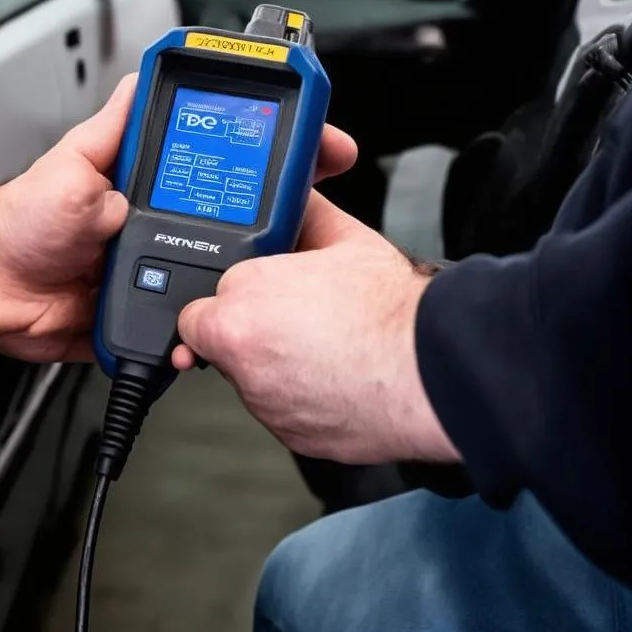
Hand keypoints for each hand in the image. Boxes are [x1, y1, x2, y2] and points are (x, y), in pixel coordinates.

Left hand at [0, 76, 357, 363]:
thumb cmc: (18, 223)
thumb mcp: (70, 163)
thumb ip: (113, 130)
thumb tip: (143, 81)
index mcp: (143, 177)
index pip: (214, 154)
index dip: (259, 147)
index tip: (307, 141)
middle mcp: (156, 217)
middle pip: (231, 209)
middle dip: (275, 208)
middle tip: (313, 204)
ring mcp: (156, 261)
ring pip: (220, 263)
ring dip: (248, 263)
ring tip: (283, 255)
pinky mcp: (150, 304)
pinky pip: (189, 309)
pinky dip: (212, 310)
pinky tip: (234, 303)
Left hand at [174, 195, 458, 463]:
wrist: (431, 368)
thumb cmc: (390, 310)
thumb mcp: (342, 239)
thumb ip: (304, 215)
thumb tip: (296, 198)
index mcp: (240, 309)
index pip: (200, 306)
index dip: (234, 297)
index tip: (259, 295)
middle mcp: (243, 362)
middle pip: (227, 342)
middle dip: (253, 328)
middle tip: (298, 316)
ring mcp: (266, 403)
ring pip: (254, 377)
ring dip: (276, 362)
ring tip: (325, 344)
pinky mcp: (291, 433)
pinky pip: (283, 408)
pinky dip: (301, 394)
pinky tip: (334, 372)